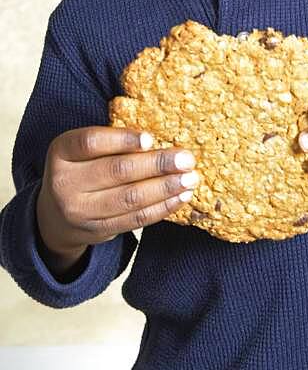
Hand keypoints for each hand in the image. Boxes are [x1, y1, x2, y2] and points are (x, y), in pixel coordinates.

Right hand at [36, 127, 199, 269]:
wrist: (55, 215)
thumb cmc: (81, 169)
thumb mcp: (84, 151)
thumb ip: (113, 144)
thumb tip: (161, 142)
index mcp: (62, 152)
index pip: (90, 142)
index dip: (121, 140)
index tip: (150, 139)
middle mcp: (65, 182)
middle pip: (117, 171)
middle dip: (157, 164)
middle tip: (186, 159)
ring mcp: (79, 211)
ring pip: (130, 198)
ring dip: (165, 188)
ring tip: (190, 178)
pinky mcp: (97, 231)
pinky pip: (135, 219)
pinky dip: (162, 207)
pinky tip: (180, 197)